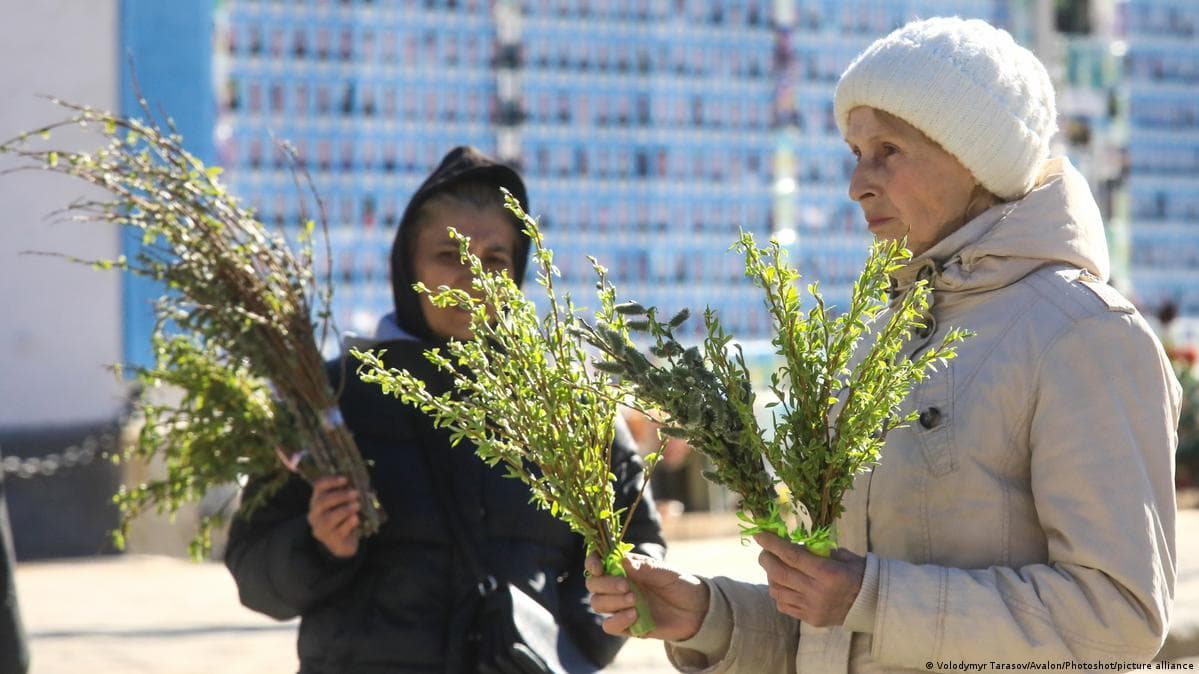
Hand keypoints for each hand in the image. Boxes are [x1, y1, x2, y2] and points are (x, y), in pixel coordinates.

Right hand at [308, 476, 359, 557]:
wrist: (341, 544)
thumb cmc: (342, 519)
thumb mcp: (340, 505)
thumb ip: (345, 494)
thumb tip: (359, 482)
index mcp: (317, 501)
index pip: (318, 487)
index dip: (331, 481)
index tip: (345, 479)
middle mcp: (315, 514)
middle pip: (322, 502)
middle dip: (340, 496)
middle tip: (355, 493)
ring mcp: (322, 529)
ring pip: (330, 518)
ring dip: (345, 509)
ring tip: (357, 505)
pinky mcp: (332, 540)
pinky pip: (340, 531)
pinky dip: (349, 523)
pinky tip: (356, 518)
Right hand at [585, 552, 708, 640]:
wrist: (697, 611)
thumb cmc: (681, 585)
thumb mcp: (667, 573)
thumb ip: (645, 568)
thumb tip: (621, 560)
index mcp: (626, 568)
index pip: (599, 562)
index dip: (592, 562)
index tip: (599, 567)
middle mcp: (619, 585)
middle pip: (594, 585)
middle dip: (605, 584)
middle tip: (626, 586)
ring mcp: (621, 606)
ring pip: (598, 603)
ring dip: (612, 602)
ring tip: (634, 600)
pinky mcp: (627, 626)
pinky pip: (609, 626)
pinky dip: (617, 620)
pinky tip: (634, 616)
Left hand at [754, 533, 865, 626]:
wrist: (873, 604)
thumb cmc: (859, 574)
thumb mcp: (844, 557)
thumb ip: (820, 551)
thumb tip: (796, 544)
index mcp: (827, 573)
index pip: (792, 556)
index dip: (773, 545)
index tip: (759, 535)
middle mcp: (816, 592)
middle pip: (779, 574)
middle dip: (766, 559)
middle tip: (764, 551)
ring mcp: (811, 608)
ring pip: (777, 591)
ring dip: (770, 577)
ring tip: (774, 568)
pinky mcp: (810, 619)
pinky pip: (784, 606)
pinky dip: (778, 593)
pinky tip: (783, 585)